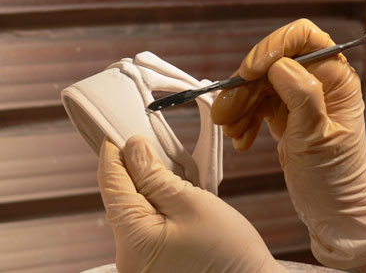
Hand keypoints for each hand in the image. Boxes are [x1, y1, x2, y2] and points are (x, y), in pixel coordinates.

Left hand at [97, 136, 285, 272]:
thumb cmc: (229, 254)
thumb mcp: (192, 204)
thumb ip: (156, 177)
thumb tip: (134, 149)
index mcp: (134, 241)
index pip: (111, 184)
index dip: (114, 152)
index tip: (120, 130)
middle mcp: (128, 256)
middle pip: (120, 196)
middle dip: (133, 167)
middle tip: (151, 144)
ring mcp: (139, 261)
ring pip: (133, 208)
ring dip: (146, 184)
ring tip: (166, 167)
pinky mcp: (151, 260)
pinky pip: (144, 222)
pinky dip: (154, 203)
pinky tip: (170, 192)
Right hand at [211, 19, 365, 268]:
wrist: (330, 209)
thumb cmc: (333, 177)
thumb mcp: (316, 137)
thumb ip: (301, 96)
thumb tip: (279, 64)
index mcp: (335, 80)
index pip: (303, 40)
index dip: (274, 47)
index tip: (249, 71)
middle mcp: (317, 83)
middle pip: (271, 67)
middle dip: (244, 90)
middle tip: (223, 115)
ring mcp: (298, 99)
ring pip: (258, 88)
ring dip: (239, 108)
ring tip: (230, 132)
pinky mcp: (284, 114)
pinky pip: (256, 107)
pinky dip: (244, 121)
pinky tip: (240, 140)